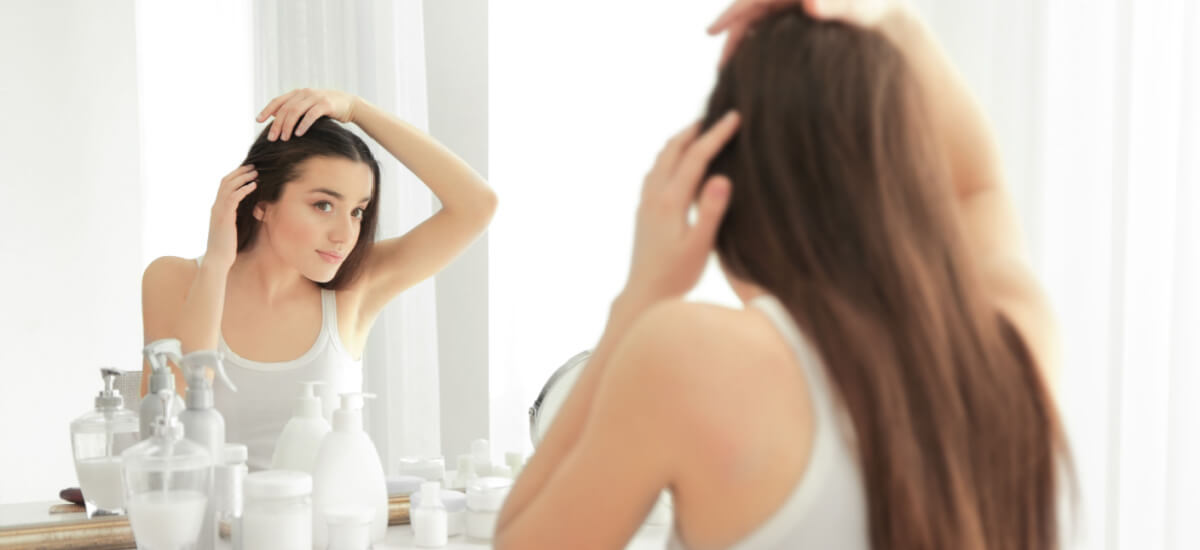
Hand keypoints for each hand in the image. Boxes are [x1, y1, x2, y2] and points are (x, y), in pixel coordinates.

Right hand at [205, 164, 257, 270]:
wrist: (217, 259)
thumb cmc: (227, 247)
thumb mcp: (232, 229)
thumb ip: (237, 218)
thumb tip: (251, 212)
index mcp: (217, 208)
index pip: (224, 186)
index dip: (235, 176)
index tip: (248, 171)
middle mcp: (216, 207)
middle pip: (226, 182)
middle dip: (240, 173)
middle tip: (253, 166)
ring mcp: (218, 211)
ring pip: (229, 187)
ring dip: (243, 178)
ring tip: (256, 172)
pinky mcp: (224, 217)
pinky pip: (233, 197)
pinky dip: (243, 189)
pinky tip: (254, 186)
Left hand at [255, 88, 357, 140]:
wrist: (350, 104)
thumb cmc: (326, 108)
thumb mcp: (308, 106)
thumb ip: (293, 109)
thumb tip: (274, 116)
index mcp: (298, 93)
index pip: (278, 101)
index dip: (267, 110)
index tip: (258, 121)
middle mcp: (305, 93)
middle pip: (285, 109)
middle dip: (276, 124)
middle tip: (272, 139)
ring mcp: (316, 98)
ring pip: (296, 111)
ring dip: (288, 126)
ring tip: (284, 139)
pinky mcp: (326, 105)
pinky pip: (311, 115)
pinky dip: (303, 125)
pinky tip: (299, 134)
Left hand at [621, 111, 740, 305]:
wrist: (644, 293)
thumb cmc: (677, 275)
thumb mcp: (700, 246)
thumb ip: (711, 211)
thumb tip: (721, 177)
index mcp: (671, 201)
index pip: (696, 157)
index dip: (716, 134)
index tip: (734, 116)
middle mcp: (654, 195)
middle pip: (673, 149)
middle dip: (694, 129)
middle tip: (716, 115)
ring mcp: (646, 201)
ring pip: (661, 158)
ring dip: (680, 141)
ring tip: (699, 132)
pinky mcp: (644, 210)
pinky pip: (655, 171)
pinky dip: (669, 157)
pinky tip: (677, 163)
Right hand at [708, 0, 905, 64]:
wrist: (888, 11)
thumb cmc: (875, 4)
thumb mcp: (857, 5)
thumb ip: (835, 3)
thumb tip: (810, 3)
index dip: (730, 15)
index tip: (710, 32)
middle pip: (750, 11)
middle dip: (733, 37)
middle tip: (720, 68)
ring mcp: (792, 4)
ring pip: (758, 21)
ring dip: (744, 43)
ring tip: (731, 71)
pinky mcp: (798, 16)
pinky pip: (769, 27)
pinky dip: (758, 43)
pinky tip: (753, 63)